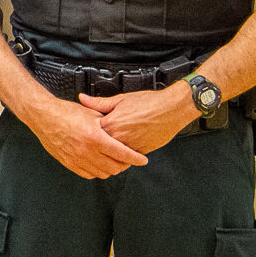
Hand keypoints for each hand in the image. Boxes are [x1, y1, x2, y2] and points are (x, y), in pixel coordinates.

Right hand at [24, 97, 148, 179]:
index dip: (136, 158)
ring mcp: (77, 159)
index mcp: (95, 137)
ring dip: (112, 169)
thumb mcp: (92, 113)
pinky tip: (99, 164)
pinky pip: (88, 174)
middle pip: (115, 166)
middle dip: (125, 164)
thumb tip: (122, 129)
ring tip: (114, 162)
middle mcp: (87, 151)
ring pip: (103, 173)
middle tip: (128, 160)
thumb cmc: (65, 112)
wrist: (44, 116)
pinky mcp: (69, 163)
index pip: (123, 153)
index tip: (142, 160)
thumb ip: (109, 124)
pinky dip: (97, 172)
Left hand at [80, 86, 197, 154]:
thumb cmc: (150, 103)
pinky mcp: (139, 152)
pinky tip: (122, 150)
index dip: (89, 130)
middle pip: (100, 145)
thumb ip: (99, 102)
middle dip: (98, 143)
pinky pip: (126, 158)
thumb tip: (83, 98)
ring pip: (112, 154)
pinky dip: (123, 155)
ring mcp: (129, 146)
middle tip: (96, 139)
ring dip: (110, 152)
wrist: (172, 109)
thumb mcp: (121, 99)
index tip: (87, 129)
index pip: (90, 132)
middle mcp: (118, 137)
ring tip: (110, 146)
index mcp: (110, 123)